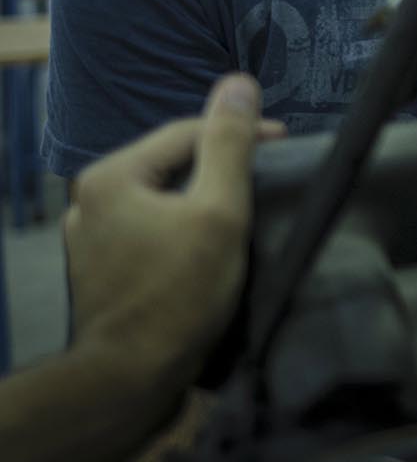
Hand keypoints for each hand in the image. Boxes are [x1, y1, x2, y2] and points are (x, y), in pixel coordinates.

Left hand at [64, 76, 282, 409]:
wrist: (131, 379)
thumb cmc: (180, 294)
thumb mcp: (220, 211)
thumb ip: (229, 144)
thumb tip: (238, 83)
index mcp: (111, 176)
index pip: (187, 133)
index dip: (241, 133)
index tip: (284, 143)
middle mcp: (88, 201)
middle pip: (171, 165)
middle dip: (219, 167)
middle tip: (267, 180)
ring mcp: (87, 239)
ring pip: (160, 200)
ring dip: (200, 200)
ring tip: (242, 214)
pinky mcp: (98, 271)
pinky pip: (148, 231)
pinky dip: (179, 231)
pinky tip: (206, 250)